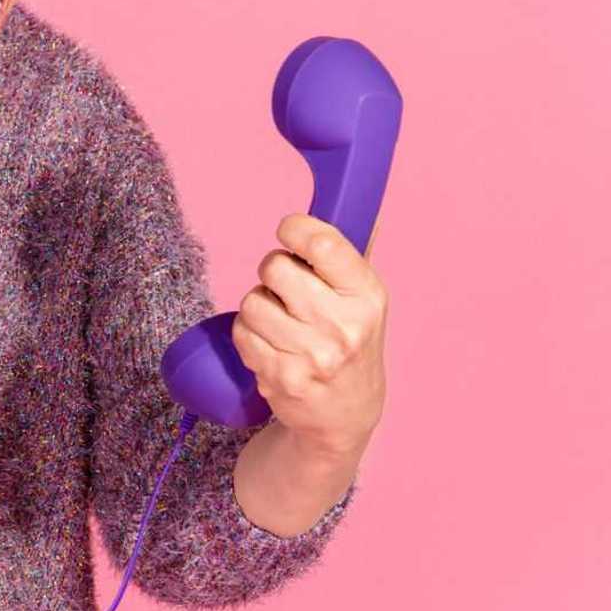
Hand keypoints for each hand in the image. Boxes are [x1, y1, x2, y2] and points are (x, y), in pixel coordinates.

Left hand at [230, 213, 388, 457]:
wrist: (345, 415)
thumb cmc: (351, 344)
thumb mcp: (365, 300)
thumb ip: (348, 253)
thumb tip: (351, 194)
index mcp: (368, 296)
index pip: (321, 243)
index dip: (293, 228)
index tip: (288, 231)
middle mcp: (344, 326)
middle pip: (274, 267)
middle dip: (272, 272)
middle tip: (285, 289)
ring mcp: (313, 355)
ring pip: (252, 302)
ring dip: (258, 308)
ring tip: (280, 322)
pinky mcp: (282, 378)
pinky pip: (242, 334)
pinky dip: (249, 336)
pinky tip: (272, 346)